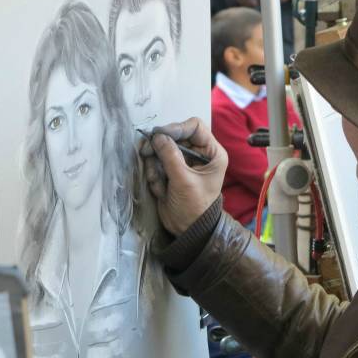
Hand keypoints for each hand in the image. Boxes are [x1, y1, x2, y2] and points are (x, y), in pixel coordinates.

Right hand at [139, 118, 227, 235]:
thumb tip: (157, 136)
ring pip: (162, 150)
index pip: (194, 127)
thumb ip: (170, 157)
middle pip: (175, 137)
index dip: (176, 128)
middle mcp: (199, 154)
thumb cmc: (195, 206)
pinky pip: (156, 163)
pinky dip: (154, 175)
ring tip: (159, 182)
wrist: (187, 229)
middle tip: (145, 151)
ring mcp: (183, 162)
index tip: (159, 134)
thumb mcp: (184, 181)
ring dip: (155, 165)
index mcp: (212, 153)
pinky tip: (161, 190)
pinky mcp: (170, 171)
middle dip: (159, 147)